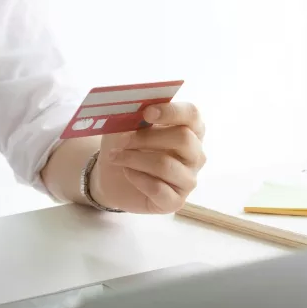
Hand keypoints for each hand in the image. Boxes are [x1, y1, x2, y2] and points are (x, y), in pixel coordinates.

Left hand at [91, 102, 205, 213]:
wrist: (111, 176)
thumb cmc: (125, 145)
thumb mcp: (125, 124)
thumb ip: (134, 114)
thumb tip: (136, 106)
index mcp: (190, 129)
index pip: (192, 115)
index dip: (171, 111)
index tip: (147, 113)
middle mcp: (195, 155)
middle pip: (183, 138)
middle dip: (148, 137)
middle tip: (123, 140)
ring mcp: (188, 179)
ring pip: (166, 165)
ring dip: (135, 158)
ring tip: (116, 156)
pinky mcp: (176, 201)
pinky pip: (158, 189)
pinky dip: (137, 178)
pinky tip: (127, 172)